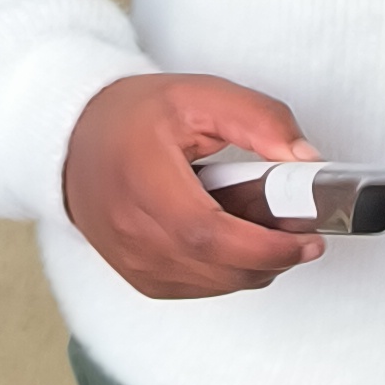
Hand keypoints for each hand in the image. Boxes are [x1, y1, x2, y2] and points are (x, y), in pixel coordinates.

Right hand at [64, 73, 326, 300]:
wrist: (77, 139)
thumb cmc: (135, 117)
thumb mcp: (201, 96)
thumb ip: (260, 121)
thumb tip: (307, 162)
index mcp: (143, 181)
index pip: (208, 235)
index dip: (265, 246)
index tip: (307, 237)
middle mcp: (131, 230)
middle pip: (216, 268)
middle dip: (272, 258)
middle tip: (301, 235)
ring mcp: (132, 261)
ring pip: (213, 285)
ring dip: (254, 267)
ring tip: (266, 229)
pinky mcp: (139, 277)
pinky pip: (198, 289)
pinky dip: (228, 273)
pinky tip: (233, 242)